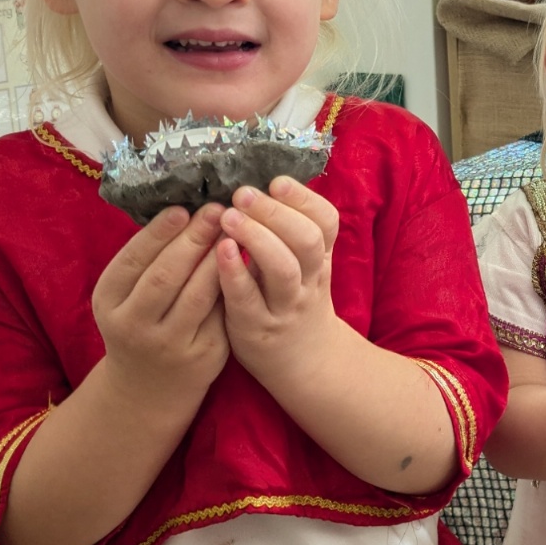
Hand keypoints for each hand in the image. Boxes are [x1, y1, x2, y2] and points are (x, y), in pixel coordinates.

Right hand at [92, 203, 227, 399]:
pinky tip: (246, 260)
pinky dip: (233, 283)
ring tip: (234, 230)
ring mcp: (169, 343)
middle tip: (217, 210)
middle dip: (194, 240)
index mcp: (109, 301)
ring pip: (198, 295)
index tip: (183, 208)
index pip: (133, 260)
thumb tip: (185, 207)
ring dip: (218, 258)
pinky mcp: (204, 354)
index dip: (158, 233)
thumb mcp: (127, 295)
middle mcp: (134, 325)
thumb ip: (149, 259)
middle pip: (166, 276)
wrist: (150, 388)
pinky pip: (221, 312)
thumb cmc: (142, 322)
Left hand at [216, 176, 340, 382]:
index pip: (326, 222)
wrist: (305, 363)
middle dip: (275, 212)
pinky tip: (219, 251)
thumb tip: (264, 183)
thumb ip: (292, 230)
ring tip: (228, 217)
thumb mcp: (307, 266)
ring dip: (256, 237)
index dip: (304, 199)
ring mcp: (284, 306)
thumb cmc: (294, 302)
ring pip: (283, 269)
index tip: (276, 181)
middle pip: (306, 240)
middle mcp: (309, 280)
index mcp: (321, 259)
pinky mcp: (257, 328)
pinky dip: (235, 273)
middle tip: (242, 193)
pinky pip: (248, 299)